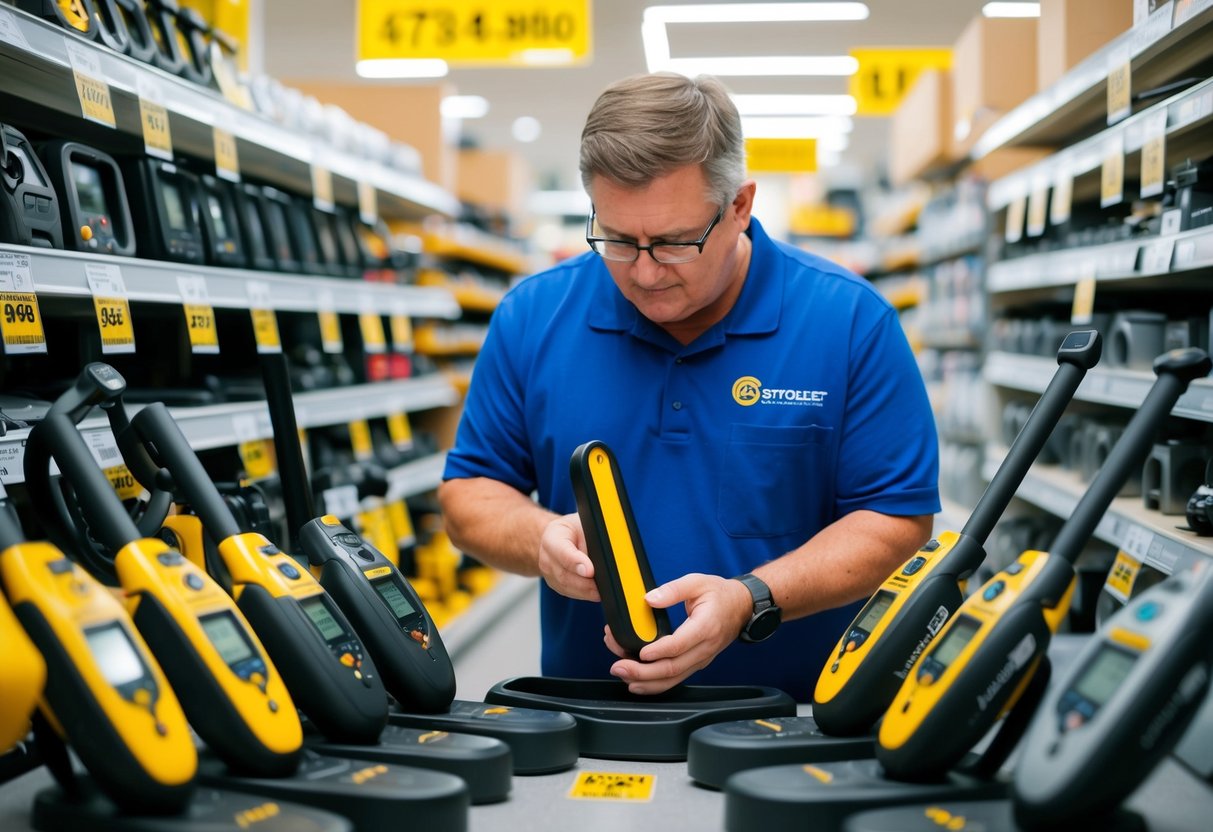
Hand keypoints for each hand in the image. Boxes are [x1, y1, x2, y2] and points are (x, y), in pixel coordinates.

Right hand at [537, 513, 599, 601]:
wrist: (563, 535)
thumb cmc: (576, 528)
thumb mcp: (585, 525)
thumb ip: (592, 537)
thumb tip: (606, 555)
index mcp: (552, 536)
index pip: (563, 552)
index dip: (577, 563)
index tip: (590, 571)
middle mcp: (546, 556)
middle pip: (564, 575)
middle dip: (584, 584)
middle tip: (601, 587)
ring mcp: (548, 572)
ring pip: (566, 587)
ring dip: (585, 592)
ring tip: (601, 591)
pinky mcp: (554, 584)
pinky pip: (569, 592)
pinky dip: (583, 594)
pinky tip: (595, 593)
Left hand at [606, 573, 751, 694]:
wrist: (742, 607)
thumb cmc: (720, 594)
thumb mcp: (697, 582)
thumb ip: (673, 589)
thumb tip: (649, 599)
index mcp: (705, 627)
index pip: (679, 645)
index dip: (658, 651)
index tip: (640, 652)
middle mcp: (704, 648)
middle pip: (673, 668)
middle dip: (643, 672)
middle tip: (620, 667)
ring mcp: (701, 659)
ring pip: (673, 679)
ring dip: (647, 682)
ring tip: (624, 677)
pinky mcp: (696, 663)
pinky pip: (676, 678)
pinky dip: (656, 684)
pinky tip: (638, 683)